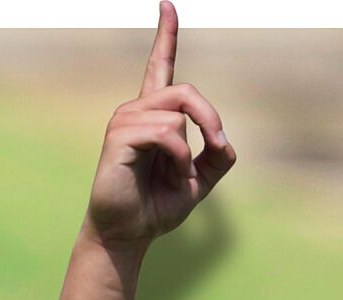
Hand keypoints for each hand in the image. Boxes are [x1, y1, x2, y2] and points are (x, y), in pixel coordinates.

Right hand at [82, 1, 234, 253]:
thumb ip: (216, 159)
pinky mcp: (119, 137)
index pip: (159, 66)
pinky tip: (171, 175)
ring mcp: (124, 122)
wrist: (128, 233)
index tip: (167, 5)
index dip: (166, 35)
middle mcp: (136, 111)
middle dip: (210, 117)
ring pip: (178, 113)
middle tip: (217, 147)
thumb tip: (223, 140)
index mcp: (153, 116)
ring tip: (178, 176)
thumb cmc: (155, 207)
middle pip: (185, 90)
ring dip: (189, 151)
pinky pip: (166, 132)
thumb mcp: (198, 182)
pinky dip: (179, 158)